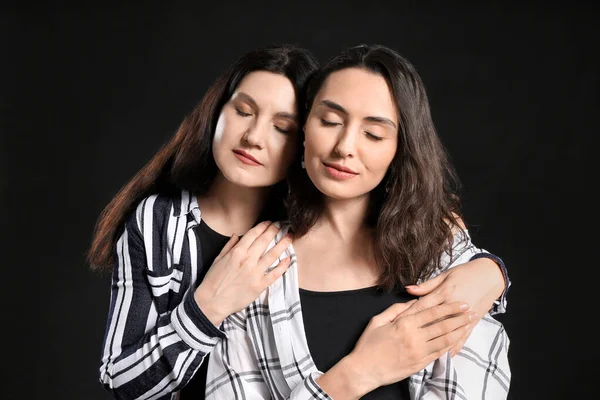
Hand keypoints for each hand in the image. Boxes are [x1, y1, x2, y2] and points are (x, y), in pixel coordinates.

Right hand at [194, 221, 292, 325]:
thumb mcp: (218, 259)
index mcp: (237, 252)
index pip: (253, 234)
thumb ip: (228, 246)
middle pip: (264, 241)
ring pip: (273, 255)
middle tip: (282, 225)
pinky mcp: (259, 285)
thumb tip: (236, 235)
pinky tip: (289, 259)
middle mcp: (247, 260)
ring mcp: (255, 273)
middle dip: (274, 231)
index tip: (269, 222)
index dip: (263, 226)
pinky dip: (283, 266)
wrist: (212, 302)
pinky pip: (274, 274)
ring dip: (283, 244)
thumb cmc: (213, 281)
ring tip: (290, 236)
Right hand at [342, 301, 475, 395]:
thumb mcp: (377, 321)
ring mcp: (418, 351)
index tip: (461, 302)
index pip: (432, 312)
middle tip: (472, 311)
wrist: (364, 370)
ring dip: (459, 331)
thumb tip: (412, 302)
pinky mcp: (419, 364)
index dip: (449, 307)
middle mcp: (414, 337)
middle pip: (442, 325)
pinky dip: (450, 346)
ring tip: (469, 324)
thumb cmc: (368, 345)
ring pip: (444, 339)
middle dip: (459, 317)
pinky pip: (439, 354)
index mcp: (403, 324)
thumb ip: (396, 310)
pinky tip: (458, 341)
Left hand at [405, 257, 504, 355]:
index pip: (422, 306)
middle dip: (418, 330)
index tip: (397, 323)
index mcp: (443, 292)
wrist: (491, 275)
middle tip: (404, 340)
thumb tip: (408, 289)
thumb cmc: (465, 272)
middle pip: (432, 320)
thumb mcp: (445, 275)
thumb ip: (427, 285)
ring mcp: (464, 315)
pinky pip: (464, 335)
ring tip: (423, 352)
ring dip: (436, 341)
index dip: (409, 314)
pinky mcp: (474, 321)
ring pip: (448, 330)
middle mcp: (452, 304)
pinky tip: (448, 354)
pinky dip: (456, 345)